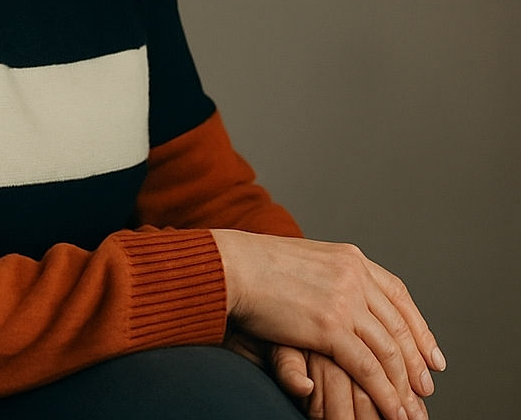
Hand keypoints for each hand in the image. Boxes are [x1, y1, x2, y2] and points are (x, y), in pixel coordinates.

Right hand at [211, 230, 443, 419]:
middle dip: (416, 361)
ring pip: (389, 350)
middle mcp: (354, 275)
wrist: (231, 266)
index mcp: (350, 257)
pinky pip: (369, 367)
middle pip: (399, 325)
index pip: (399, 295)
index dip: (418, 328)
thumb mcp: (304, 262)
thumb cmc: (256, 265)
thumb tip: (344, 298)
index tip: (430, 354)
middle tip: (425, 388)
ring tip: (411, 410)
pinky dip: (385, 394)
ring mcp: (344, 300)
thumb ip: (331, 278)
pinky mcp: (330, 326)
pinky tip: (391, 411)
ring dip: (403, 386)